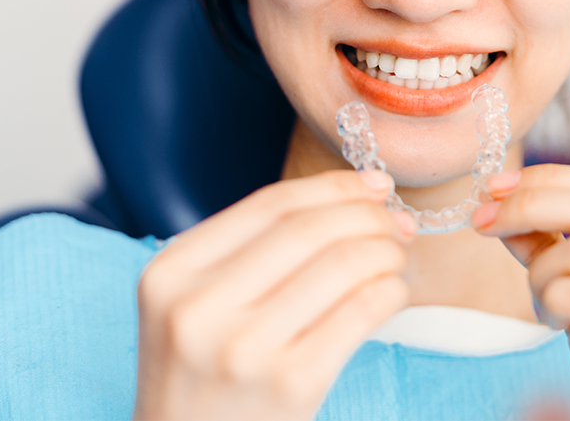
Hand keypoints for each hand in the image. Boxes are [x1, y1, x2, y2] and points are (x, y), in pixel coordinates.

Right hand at [133, 170, 414, 420]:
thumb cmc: (207, 381)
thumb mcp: (194, 308)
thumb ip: (252, 252)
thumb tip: (359, 194)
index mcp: (170, 273)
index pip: (270, 204)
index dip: (334, 186)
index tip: (375, 184)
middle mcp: (198, 307)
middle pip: (310, 229)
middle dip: (369, 216)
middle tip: (399, 222)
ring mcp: (243, 349)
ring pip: (343, 263)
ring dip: (386, 251)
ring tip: (397, 257)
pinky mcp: (290, 384)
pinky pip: (361, 310)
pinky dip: (391, 290)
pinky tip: (394, 292)